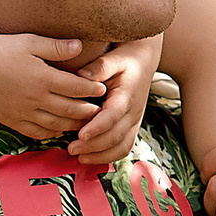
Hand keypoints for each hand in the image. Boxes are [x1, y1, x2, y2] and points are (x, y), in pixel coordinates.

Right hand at [0, 32, 105, 140]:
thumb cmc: (3, 49)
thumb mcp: (32, 42)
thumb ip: (57, 47)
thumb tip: (81, 46)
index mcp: (43, 78)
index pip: (76, 88)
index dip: (92, 90)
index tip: (102, 90)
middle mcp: (34, 98)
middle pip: (69, 109)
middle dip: (87, 111)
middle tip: (101, 111)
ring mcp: (22, 112)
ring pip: (55, 124)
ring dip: (72, 125)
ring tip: (85, 123)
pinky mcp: (11, 119)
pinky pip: (35, 132)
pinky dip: (50, 133)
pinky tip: (58, 130)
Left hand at [67, 41, 155, 168]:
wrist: (144, 61)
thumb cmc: (126, 58)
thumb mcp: (115, 57)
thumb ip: (100, 67)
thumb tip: (82, 76)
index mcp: (127, 95)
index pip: (114, 115)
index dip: (98, 127)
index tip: (81, 135)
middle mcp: (133, 112)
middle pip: (116, 136)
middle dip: (93, 146)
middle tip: (71, 148)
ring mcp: (134, 122)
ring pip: (121, 147)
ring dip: (100, 156)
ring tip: (79, 157)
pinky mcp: (131, 127)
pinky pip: (123, 148)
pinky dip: (107, 157)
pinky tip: (89, 157)